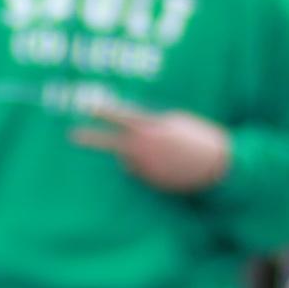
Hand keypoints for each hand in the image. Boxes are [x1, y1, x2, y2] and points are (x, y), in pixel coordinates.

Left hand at [72, 106, 230, 193]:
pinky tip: (167, 164)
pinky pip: (141, 171)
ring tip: (165, 152)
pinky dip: (148, 166)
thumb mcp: (174, 123)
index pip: (122, 117)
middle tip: (72, 135)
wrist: (217, 167)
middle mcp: (145, 148)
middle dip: (91, 138)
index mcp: (153, 128)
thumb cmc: (196, 138)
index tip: (87, 106)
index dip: (104, 111)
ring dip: (138, 154)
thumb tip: (131, 134)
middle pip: (111, 142)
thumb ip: (150, 125)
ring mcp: (146, 166)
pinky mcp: (151, 181)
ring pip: (129, 158)